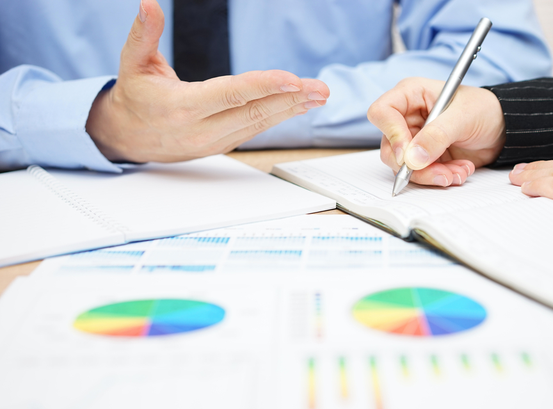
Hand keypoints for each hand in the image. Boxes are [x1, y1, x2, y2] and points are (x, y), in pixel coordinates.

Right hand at [86, 0, 328, 162]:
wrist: (128, 137)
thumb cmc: (135, 97)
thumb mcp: (133, 63)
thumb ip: (144, 34)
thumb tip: (149, 3)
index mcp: (180, 107)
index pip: (230, 95)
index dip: (264, 87)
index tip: (293, 79)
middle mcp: (200, 129)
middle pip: (253, 113)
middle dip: (291, 99)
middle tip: (320, 89)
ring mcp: (213, 141)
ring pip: (258, 125)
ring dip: (291, 109)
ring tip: (317, 96)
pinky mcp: (221, 145)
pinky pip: (254, 130)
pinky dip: (277, 117)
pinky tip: (297, 106)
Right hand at [367, 78, 505, 185]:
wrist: (503, 128)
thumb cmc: (484, 109)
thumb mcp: (463, 117)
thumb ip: (437, 135)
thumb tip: (413, 158)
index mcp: (411, 95)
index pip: (382, 113)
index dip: (391, 135)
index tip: (408, 154)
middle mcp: (407, 118)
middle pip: (389, 147)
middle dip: (414, 165)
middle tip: (439, 172)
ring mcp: (414, 140)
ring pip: (403, 166)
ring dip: (430, 175)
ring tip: (457, 172)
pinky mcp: (423, 158)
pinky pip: (419, 174)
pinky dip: (440, 177)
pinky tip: (459, 171)